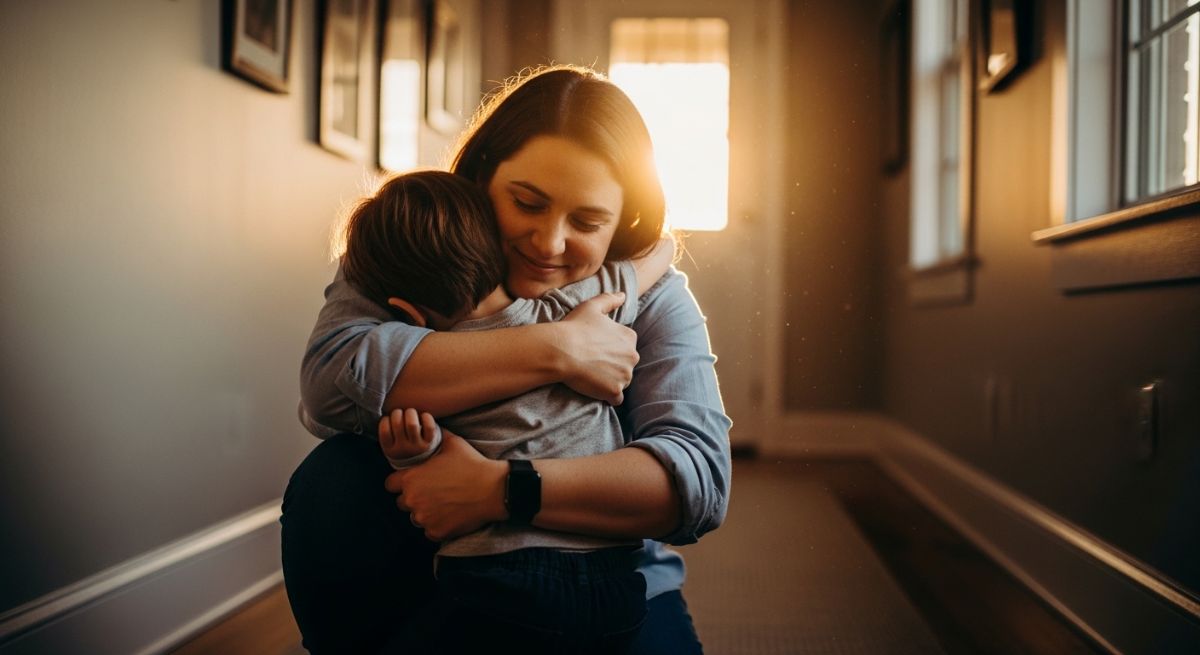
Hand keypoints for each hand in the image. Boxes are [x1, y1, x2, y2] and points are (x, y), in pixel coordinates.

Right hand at [378, 408, 439, 460]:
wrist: (420, 461)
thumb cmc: (401, 444)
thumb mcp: (389, 443)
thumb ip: (385, 431)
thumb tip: (382, 410)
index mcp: (390, 450)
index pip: (384, 431)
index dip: (385, 420)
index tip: (389, 419)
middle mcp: (403, 449)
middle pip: (397, 424)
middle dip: (397, 413)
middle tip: (400, 413)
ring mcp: (417, 446)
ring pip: (412, 424)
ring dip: (410, 413)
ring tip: (410, 413)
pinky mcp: (430, 442)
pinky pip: (429, 427)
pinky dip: (426, 417)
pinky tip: (422, 417)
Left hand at [384, 430, 506, 541]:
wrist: (494, 489)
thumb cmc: (472, 464)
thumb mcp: (452, 443)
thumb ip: (435, 437)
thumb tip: (429, 425)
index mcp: (411, 478)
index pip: (390, 485)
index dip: (400, 482)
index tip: (413, 481)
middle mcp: (413, 500)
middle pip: (402, 503)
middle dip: (413, 498)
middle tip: (432, 493)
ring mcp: (424, 518)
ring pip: (416, 518)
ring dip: (425, 513)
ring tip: (444, 504)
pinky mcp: (436, 532)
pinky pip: (429, 531)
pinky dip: (438, 526)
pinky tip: (451, 515)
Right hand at [556, 293, 638, 404]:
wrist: (561, 350)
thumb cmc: (574, 327)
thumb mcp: (592, 306)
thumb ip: (610, 299)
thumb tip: (623, 295)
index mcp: (629, 337)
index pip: (626, 347)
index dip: (610, 350)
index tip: (595, 351)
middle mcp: (632, 356)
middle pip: (626, 365)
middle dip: (613, 367)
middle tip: (592, 365)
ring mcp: (625, 375)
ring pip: (622, 382)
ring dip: (610, 382)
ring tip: (591, 376)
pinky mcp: (615, 391)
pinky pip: (616, 398)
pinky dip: (607, 396)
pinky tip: (595, 390)